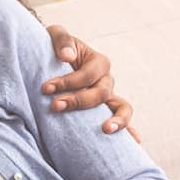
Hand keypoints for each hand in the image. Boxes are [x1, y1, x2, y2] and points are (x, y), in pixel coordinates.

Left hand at [41, 25, 140, 142]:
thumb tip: (68, 57)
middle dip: (78, 101)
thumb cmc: (55, 47)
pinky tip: (134, 143)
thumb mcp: (55, 35)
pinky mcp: (104, 110)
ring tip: (105, 130)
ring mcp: (108, 96)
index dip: (67, 82)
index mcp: (98, 62)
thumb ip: (62, 40)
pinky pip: (121, 120)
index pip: (87, 75)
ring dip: (116, 120)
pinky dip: (130, 131)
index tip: (45, 88)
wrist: (53, 59)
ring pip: (121, 108)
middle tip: (55, 106)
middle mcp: (107, 80)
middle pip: (101, 93)